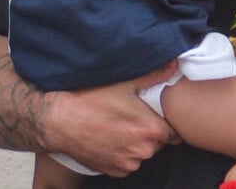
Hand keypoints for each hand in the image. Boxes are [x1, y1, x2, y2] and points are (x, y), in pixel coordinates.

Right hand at [42, 60, 180, 176]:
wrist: (61, 120)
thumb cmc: (94, 100)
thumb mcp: (127, 83)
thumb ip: (155, 75)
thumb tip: (174, 64)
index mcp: (151, 130)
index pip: (175, 132)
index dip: (169, 122)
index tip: (161, 114)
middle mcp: (142, 151)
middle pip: (159, 142)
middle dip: (152, 130)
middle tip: (138, 116)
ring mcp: (127, 163)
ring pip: (143, 152)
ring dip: (138, 142)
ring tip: (123, 125)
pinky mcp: (113, 171)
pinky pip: (128, 161)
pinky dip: (124, 152)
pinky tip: (114, 136)